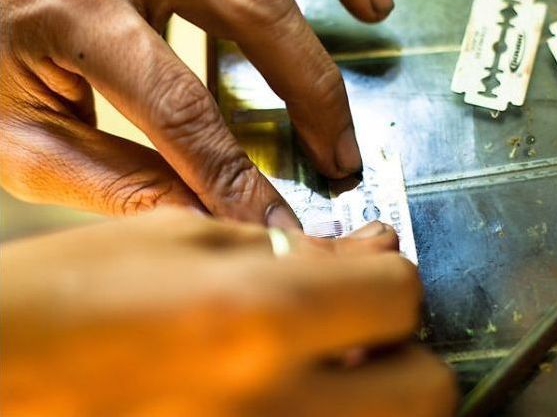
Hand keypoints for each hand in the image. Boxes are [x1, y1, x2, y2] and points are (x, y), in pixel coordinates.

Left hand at [0, 0, 394, 226]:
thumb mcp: (12, 133)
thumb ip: (107, 176)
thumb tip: (201, 217)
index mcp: (66, 3)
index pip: (179, 107)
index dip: (235, 174)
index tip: (276, 223)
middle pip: (249, 11)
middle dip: (308, 96)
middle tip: (337, 161)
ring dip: (319, 39)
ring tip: (346, 111)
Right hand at [1, 208, 456, 416]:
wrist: (1, 370)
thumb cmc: (64, 299)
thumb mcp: (178, 241)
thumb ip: (288, 247)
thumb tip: (367, 249)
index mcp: (256, 319)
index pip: (400, 296)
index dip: (390, 276)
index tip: (371, 274)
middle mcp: (274, 408)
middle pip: (428, 391)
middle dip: (407, 355)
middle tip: (367, 333)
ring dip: (378, 395)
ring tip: (327, 366)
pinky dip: (327, 415)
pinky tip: (285, 393)